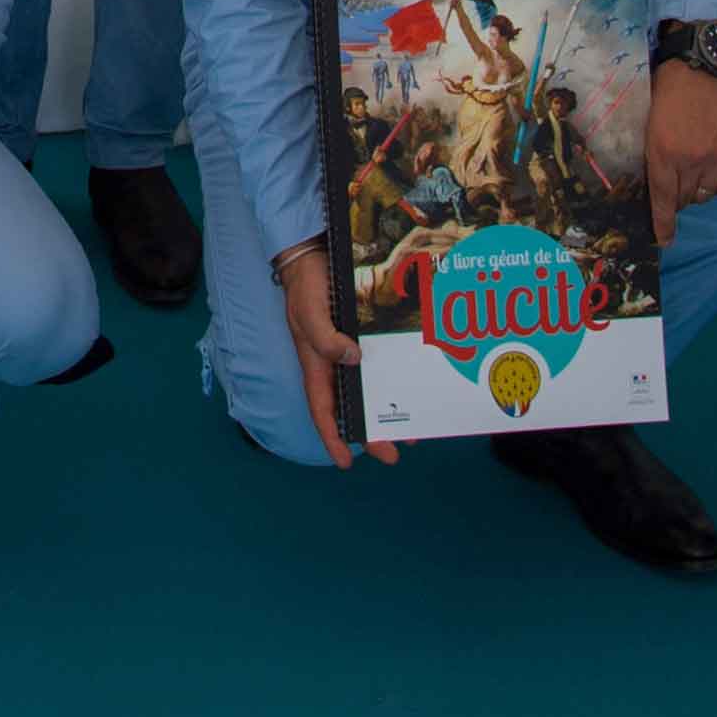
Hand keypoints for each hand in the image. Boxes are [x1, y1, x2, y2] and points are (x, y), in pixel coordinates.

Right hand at [279, 249, 395, 468]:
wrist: (312, 255)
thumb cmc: (305, 286)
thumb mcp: (309, 313)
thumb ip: (326, 339)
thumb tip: (352, 360)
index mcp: (316, 364)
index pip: (322, 410)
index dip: (333, 438)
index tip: (347, 461)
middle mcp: (332, 364)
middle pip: (351, 408)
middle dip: (371, 433)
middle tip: (395, 453)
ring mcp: (346, 352)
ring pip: (367, 391)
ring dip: (386, 411)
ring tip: (411, 431)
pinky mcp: (360, 338)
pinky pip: (376, 367)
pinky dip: (390, 381)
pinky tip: (406, 387)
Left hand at [642, 61, 716, 243]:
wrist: (704, 65)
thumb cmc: (669, 89)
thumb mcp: (650, 122)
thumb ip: (655, 153)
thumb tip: (658, 181)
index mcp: (663, 153)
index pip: (664, 199)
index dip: (663, 224)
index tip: (664, 239)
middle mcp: (691, 160)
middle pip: (685, 199)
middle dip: (678, 196)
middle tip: (676, 181)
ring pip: (708, 194)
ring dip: (699, 189)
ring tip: (696, 169)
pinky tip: (714, 168)